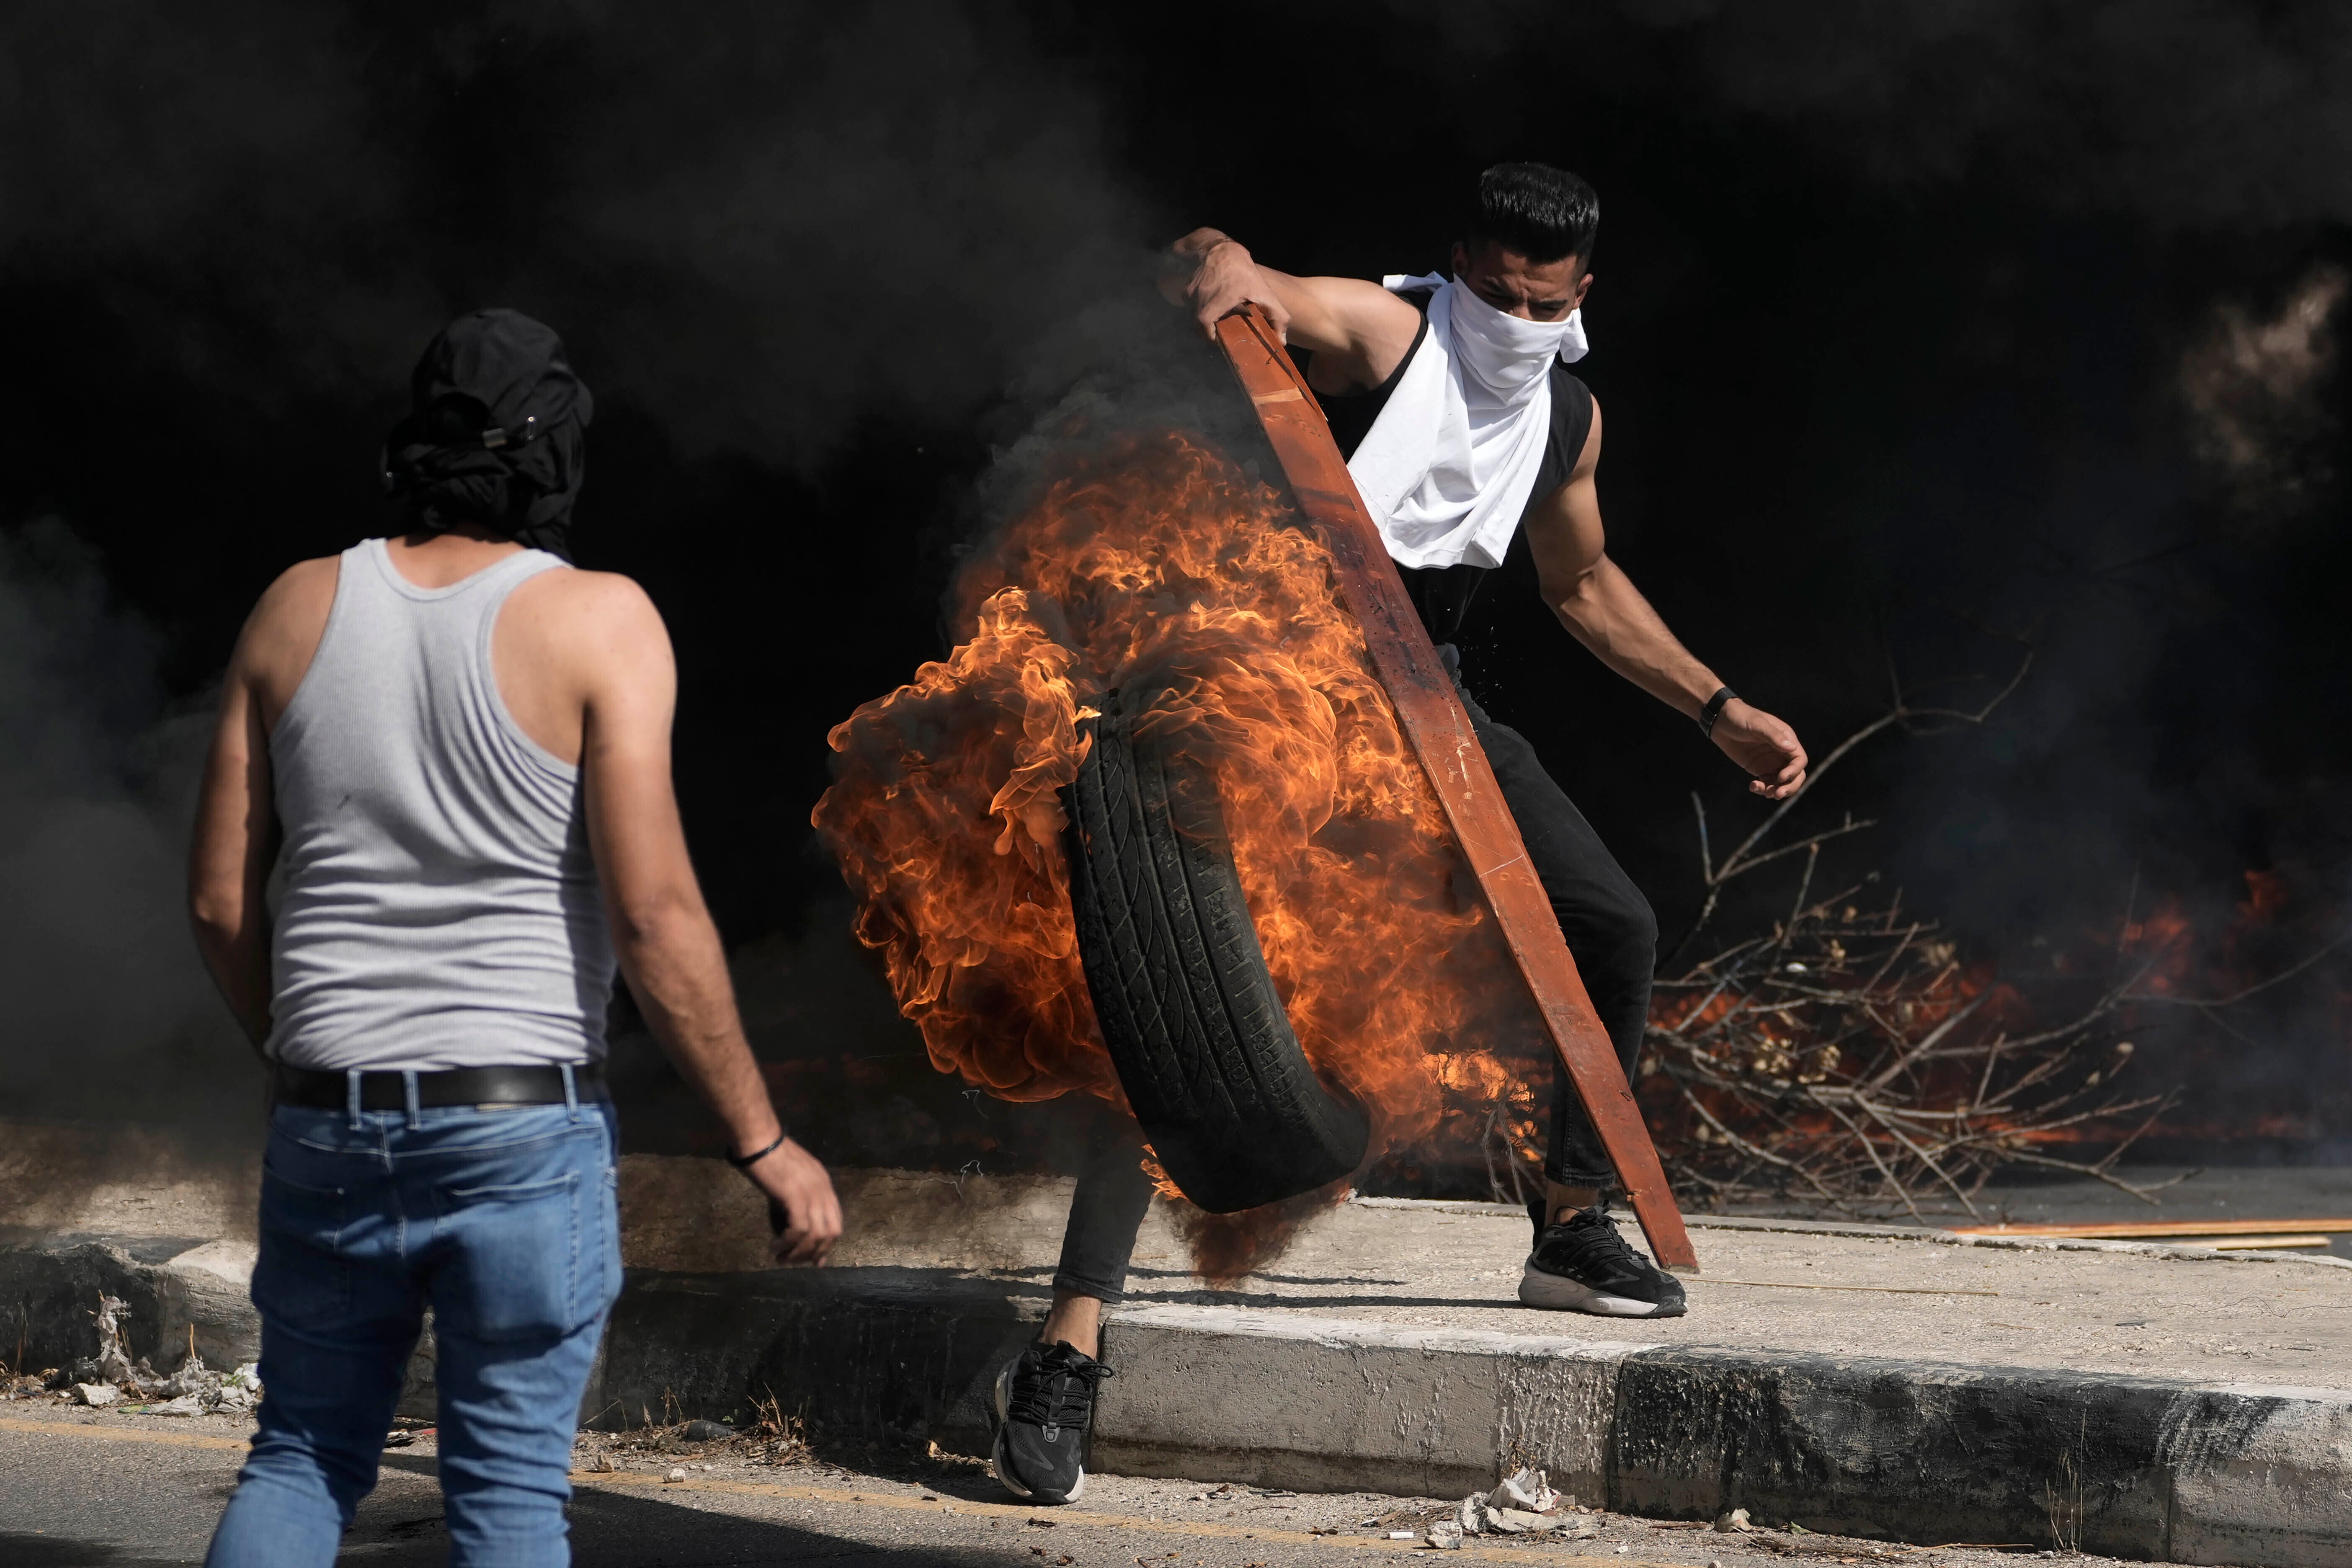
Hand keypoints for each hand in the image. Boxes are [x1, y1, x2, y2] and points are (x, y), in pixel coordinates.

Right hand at [739, 1137, 842, 1264]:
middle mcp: (823, 1190)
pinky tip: (775, 1246)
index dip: (826, 1244)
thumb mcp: (792, 1182)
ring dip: (798, 1252)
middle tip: (793, 1260)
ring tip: (780, 1258)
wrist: (760, 1140)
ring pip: (816, 1235)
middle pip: (832, 1232)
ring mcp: (812, 1193)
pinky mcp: (796, 1196)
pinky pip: (800, 1229)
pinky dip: (788, 1243)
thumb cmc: (771, 1157)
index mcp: (825, 1185)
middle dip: (814, 1252)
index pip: (836, 1222)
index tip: (813, 1259)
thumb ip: (798, 1203)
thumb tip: (796, 1231)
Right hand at [1160, 229, 1288, 342]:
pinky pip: (1191, 306)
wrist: (1221, 247)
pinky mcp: (1186, 288)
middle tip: (1224, 329)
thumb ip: (1277, 317)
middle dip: (1211, 331)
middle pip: (1199, 328)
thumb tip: (1281, 341)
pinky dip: (1200, 308)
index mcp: (1211, 309)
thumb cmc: (1242, 271)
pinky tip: (1213, 302)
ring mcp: (1188, 295)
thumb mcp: (1264, 293)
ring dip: (1205, 320)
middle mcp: (1195, 303)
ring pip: (1194, 317)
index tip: (1225, 338)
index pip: (1206, 334)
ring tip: (1219, 316)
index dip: (1215, 339)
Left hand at [1712, 700, 1807, 799]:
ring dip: (1776, 790)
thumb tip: (1792, 748)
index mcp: (1786, 739)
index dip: (1794, 771)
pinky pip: (1767, 783)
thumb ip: (1773, 736)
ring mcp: (1771, 762)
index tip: (1781, 778)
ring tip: (1764, 793)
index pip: (1799, 759)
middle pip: (1796, 774)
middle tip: (1777, 795)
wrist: (1720, 721)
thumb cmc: (1740, 718)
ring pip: (1782, 782)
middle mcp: (1782, 752)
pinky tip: (1753, 786)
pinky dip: (1762, 788)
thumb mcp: (1757, 724)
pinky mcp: (1759, 768)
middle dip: (1790, 786)